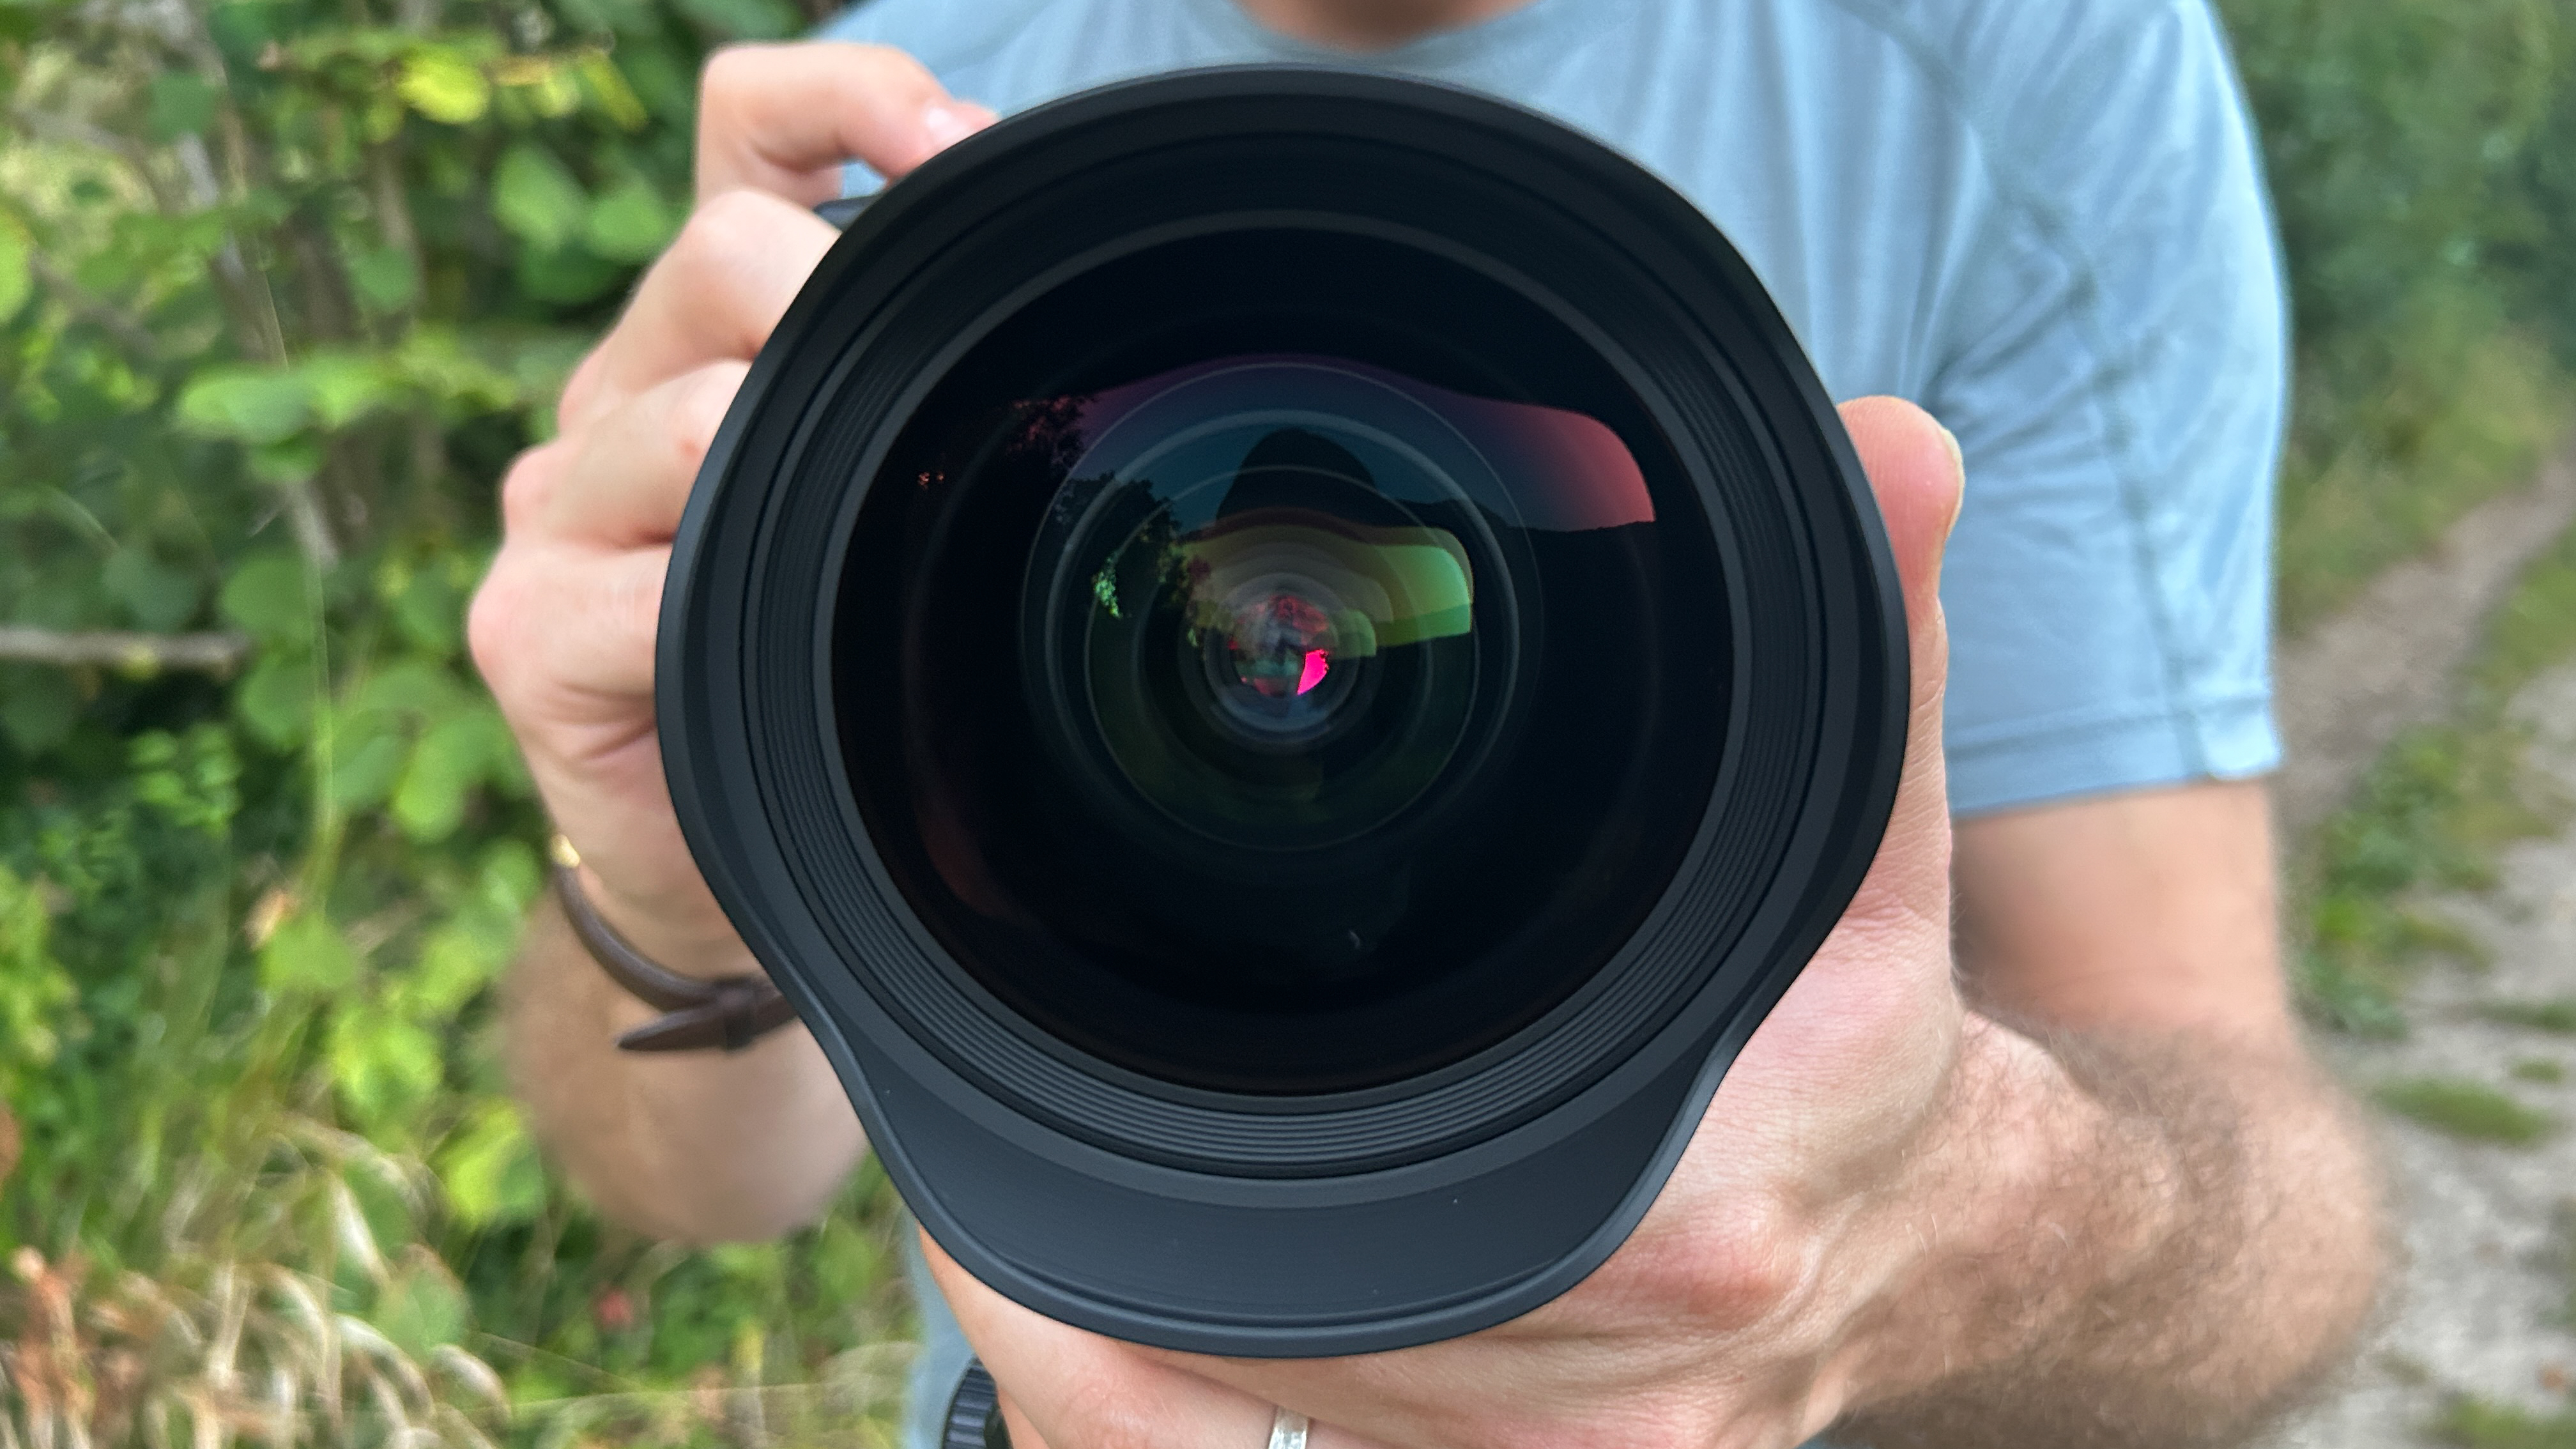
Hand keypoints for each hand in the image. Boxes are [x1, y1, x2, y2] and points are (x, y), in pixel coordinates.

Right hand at [469, 43, 994, 973]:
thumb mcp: (890, 501)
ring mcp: (552, 505)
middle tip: (937, 404)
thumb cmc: (833, 673)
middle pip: (719, 251)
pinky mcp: (523, 624)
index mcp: (710, 331)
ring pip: (681, 413)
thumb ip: (927, 397)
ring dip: (787, 478)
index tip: (956, 148)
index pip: (750, 133)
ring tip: (850, 576)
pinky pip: (638, 584)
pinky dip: (718, 614)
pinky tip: (763, 663)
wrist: (719, 861)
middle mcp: (619, 392)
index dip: (849, 102)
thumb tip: (1069, 318)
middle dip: (835, 303)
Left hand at [923, 397, 1989, 1448]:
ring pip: (1270, 1445)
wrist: (1947, 1231)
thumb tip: (1892, 453)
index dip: (1175, 1193)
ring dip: (1132, 1348)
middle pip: (1282, 1358)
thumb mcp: (1871, 835)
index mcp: (1694, 1218)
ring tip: (1013, 1221)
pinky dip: (1183, 1423)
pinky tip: (1106, 1337)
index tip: (1053, 1098)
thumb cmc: (1874, 1035)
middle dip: (1116, 1260)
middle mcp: (1620, 1385)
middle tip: (990, 1126)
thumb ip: (1876, 638)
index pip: (1371, 1245)